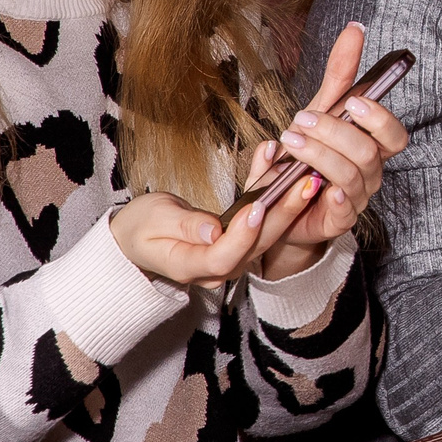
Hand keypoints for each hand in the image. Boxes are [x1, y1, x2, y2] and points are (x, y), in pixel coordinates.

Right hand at [112, 188, 297, 287]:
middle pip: (254, 246)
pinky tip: (286, 172)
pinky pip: (261, 224)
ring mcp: (229, 260)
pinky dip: (273, 198)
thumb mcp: (154, 219)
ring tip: (305, 176)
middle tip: (303, 184)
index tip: (257, 207)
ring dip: (286, 205)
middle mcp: (214, 269)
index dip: (242, 234)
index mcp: (188, 266)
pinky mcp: (238, 246)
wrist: (136, 239)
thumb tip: (212, 231)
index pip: (222, 256)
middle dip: (282, 214)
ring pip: (264, 235)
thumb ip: (184, 225)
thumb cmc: (140, 227)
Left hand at [234, 21, 411, 280]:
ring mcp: (356, 198)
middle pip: (372, 151)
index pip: (394, 134)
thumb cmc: (303, 159)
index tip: (354, 101)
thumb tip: (356, 28)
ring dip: (319, 153)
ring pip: (352, 174)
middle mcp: (370, 172)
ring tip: (289, 141)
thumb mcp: (316, 113)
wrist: (279, 209)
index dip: (380, 117)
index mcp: (370, 146)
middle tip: (302, 119)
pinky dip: (326, 191)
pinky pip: (341, 207)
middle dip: (337, 131)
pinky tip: (308, 180)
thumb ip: (340, 74)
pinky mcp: (337, 220)